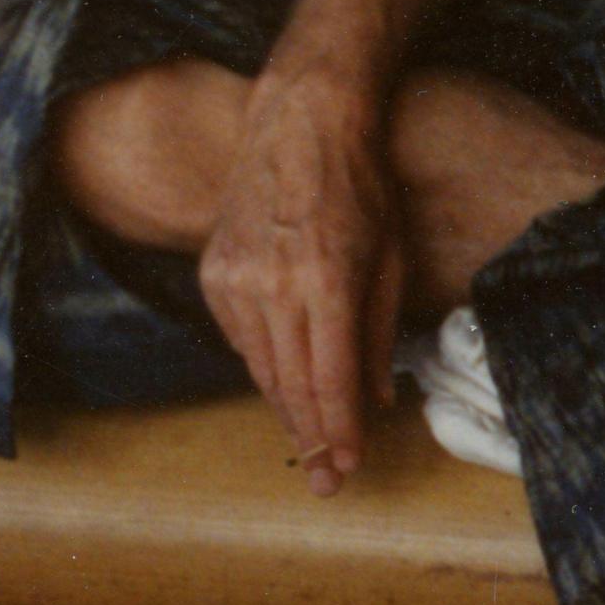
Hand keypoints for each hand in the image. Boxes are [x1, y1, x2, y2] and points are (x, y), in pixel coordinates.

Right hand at [196, 70, 402, 497]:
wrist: (301, 124)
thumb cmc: (363, 186)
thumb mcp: (392, 255)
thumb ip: (382, 331)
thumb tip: (377, 398)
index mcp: (326, 280)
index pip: (329, 378)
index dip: (338, 431)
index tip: (347, 469)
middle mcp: (272, 284)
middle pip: (289, 384)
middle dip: (311, 437)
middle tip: (327, 480)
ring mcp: (233, 279)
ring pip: (259, 367)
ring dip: (285, 408)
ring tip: (311, 443)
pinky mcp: (211, 272)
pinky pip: (239, 337)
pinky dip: (263, 365)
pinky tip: (283, 382)